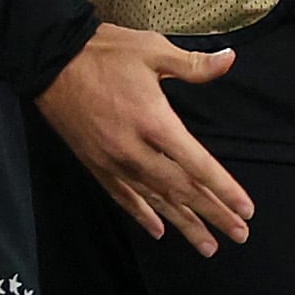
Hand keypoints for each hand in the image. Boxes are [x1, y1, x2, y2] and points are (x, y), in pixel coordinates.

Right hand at [38, 28, 253, 254]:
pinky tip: (159, 230)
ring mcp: (113, 160)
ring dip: (183, 223)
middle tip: (239, 235)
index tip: (245, 209)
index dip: (224, 189)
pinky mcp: (94, 163)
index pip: (197, 165)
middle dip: (212, 214)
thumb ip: (193, 64)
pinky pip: (122, 196)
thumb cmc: (104, 52)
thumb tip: (230, 59)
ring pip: (155, 200)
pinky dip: (142, 214)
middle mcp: (134, 149)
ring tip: (207, 245)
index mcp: (154, 121)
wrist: (49, 59)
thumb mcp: (153, 50)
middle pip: (181, 190)